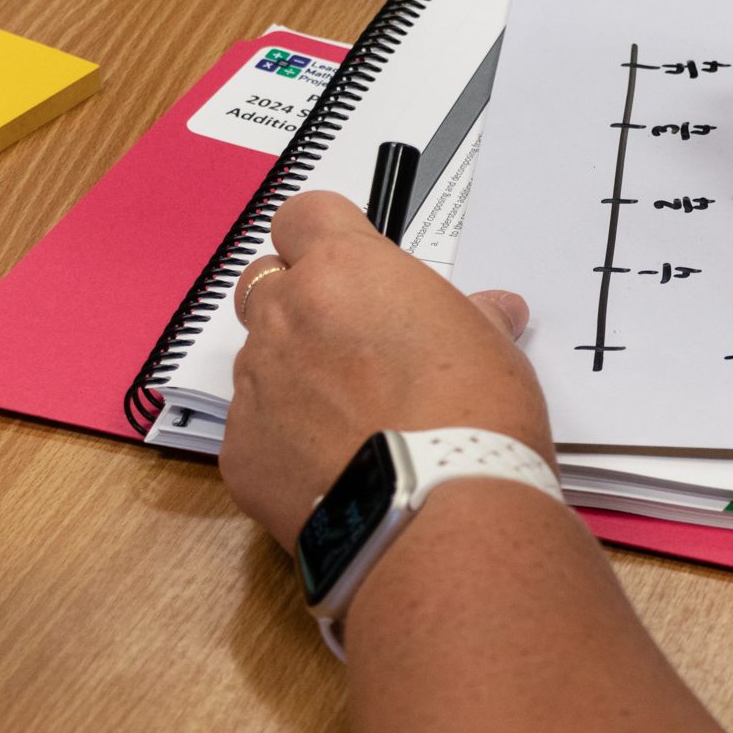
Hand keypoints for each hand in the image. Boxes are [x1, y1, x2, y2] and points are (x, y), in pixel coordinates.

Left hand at [218, 190, 550, 548]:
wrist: (437, 516)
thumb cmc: (471, 419)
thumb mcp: (491, 346)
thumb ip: (471, 317)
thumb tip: (490, 313)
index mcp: (344, 270)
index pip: (303, 216)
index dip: (325, 236)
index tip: (352, 261)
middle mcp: (286, 317)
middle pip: (266, 282)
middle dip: (300, 301)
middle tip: (352, 340)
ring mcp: (256, 385)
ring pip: (259, 359)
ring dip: (295, 374)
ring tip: (353, 416)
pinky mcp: (241, 453)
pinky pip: (254, 429)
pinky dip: (285, 440)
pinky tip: (335, 466)